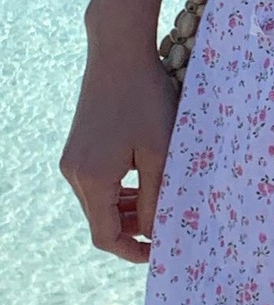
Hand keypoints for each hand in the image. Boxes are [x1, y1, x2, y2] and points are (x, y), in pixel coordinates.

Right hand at [61, 42, 179, 263]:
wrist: (119, 52)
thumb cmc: (146, 98)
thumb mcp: (159, 151)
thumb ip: (157, 196)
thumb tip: (156, 232)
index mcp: (91, 180)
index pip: (105, 237)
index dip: (133, 251)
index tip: (160, 252)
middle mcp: (74, 173)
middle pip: (100, 220)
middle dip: (133, 230)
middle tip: (168, 226)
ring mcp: (73, 158)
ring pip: (99, 201)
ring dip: (127, 209)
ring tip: (161, 204)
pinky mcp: (78, 146)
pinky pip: (97, 181)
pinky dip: (119, 190)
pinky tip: (145, 181)